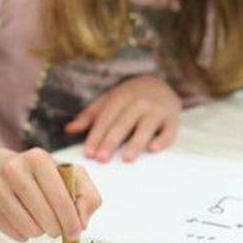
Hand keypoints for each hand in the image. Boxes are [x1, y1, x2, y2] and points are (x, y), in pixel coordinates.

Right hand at [0, 148, 101, 241]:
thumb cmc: (40, 175)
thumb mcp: (69, 175)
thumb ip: (87, 195)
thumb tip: (83, 222)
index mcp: (38, 158)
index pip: (62, 199)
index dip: (72, 221)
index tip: (76, 233)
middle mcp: (14, 170)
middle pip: (46, 217)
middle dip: (58, 229)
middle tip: (59, 229)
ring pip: (30, 228)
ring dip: (41, 232)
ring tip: (41, 222)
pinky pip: (15, 235)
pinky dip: (25, 235)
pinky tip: (25, 221)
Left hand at [67, 75, 181, 162]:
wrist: (160, 83)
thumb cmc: (129, 97)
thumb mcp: (108, 101)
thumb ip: (90, 116)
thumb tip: (69, 129)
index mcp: (120, 98)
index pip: (105, 119)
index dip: (96, 136)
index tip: (89, 153)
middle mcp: (139, 102)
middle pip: (123, 123)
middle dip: (111, 141)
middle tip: (102, 159)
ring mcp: (157, 109)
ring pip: (146, 127)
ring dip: (136, 143)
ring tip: (126, 158)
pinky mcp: (173, 118)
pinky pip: (169, 130)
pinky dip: (163, 139)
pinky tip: (153, 149)